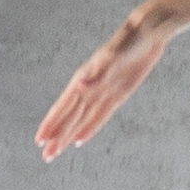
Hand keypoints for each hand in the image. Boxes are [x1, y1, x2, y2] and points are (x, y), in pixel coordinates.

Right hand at [35, 14, 168, 159]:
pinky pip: (100, 116)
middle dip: (57, 137)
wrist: (149, 33)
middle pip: (70, 117)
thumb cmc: (130, 40)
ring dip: (69, 136)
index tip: (40, 140)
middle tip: (46, 157)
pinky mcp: (118, 94)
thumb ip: (97, 73)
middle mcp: (90, 87)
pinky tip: (81, 140)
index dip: (52, 123)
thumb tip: (79, 85)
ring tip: (57, 152)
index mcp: (84, 77)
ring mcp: (103, 91)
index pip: (63, 106)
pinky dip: (90, 129)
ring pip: (82, 120)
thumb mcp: (115, 54)